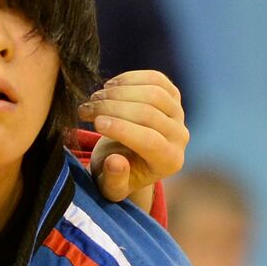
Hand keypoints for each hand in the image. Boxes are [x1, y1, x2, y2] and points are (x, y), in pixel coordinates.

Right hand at [81, 70, 188, 208]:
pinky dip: (129, 79)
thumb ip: (113, 180)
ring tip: (93, 99)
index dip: (122, 130)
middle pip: (149, 114)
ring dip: (118, 92)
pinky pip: (155, 79)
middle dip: (113, 108)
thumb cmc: (116, 174)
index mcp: (168, 162)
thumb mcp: (110, 186)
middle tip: (85, 109)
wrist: (128, 157)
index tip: (96, 123)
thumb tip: (115, 162)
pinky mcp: (173, 95)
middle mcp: (180, 137)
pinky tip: (109, 87)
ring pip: (153, 93)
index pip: (150, 142)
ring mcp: (179, 113)